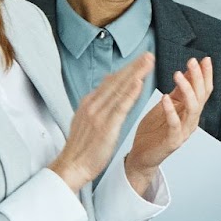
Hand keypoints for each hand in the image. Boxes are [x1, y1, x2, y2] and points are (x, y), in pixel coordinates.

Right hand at [49, 55, 152, 191]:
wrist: (72, 166)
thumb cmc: (82, 147)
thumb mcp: (86, 120)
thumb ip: (96, 104)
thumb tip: (103, 90)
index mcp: (89, 103)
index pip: (111, 82)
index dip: (126, 69)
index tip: (140, 60)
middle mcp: (93, 105)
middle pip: (116, 81)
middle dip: (133, 66)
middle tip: (149, 54)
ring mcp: (98, 114)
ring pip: (119, 89)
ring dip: (135, 74)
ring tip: (148, 62)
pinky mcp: (105, 126)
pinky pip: (120, 107)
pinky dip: (129, 94)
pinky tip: (139, 83)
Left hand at [123, 56, 213, 194]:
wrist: (143, 155)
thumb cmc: (154, 130)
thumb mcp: (167, 105)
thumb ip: (179, 91)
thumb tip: (188, 71)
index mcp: (190, 111)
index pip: (204, 90)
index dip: (206, 75)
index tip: (205, 59)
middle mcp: (191, 121)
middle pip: (201, 97)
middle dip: (198, 78)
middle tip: (192, 62)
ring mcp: (183, 131)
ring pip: (193, 109)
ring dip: (187, 90)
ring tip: (178, 75)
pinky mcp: (172, 141)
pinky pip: (175, 124)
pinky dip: (171, 111)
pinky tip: (165, 98)